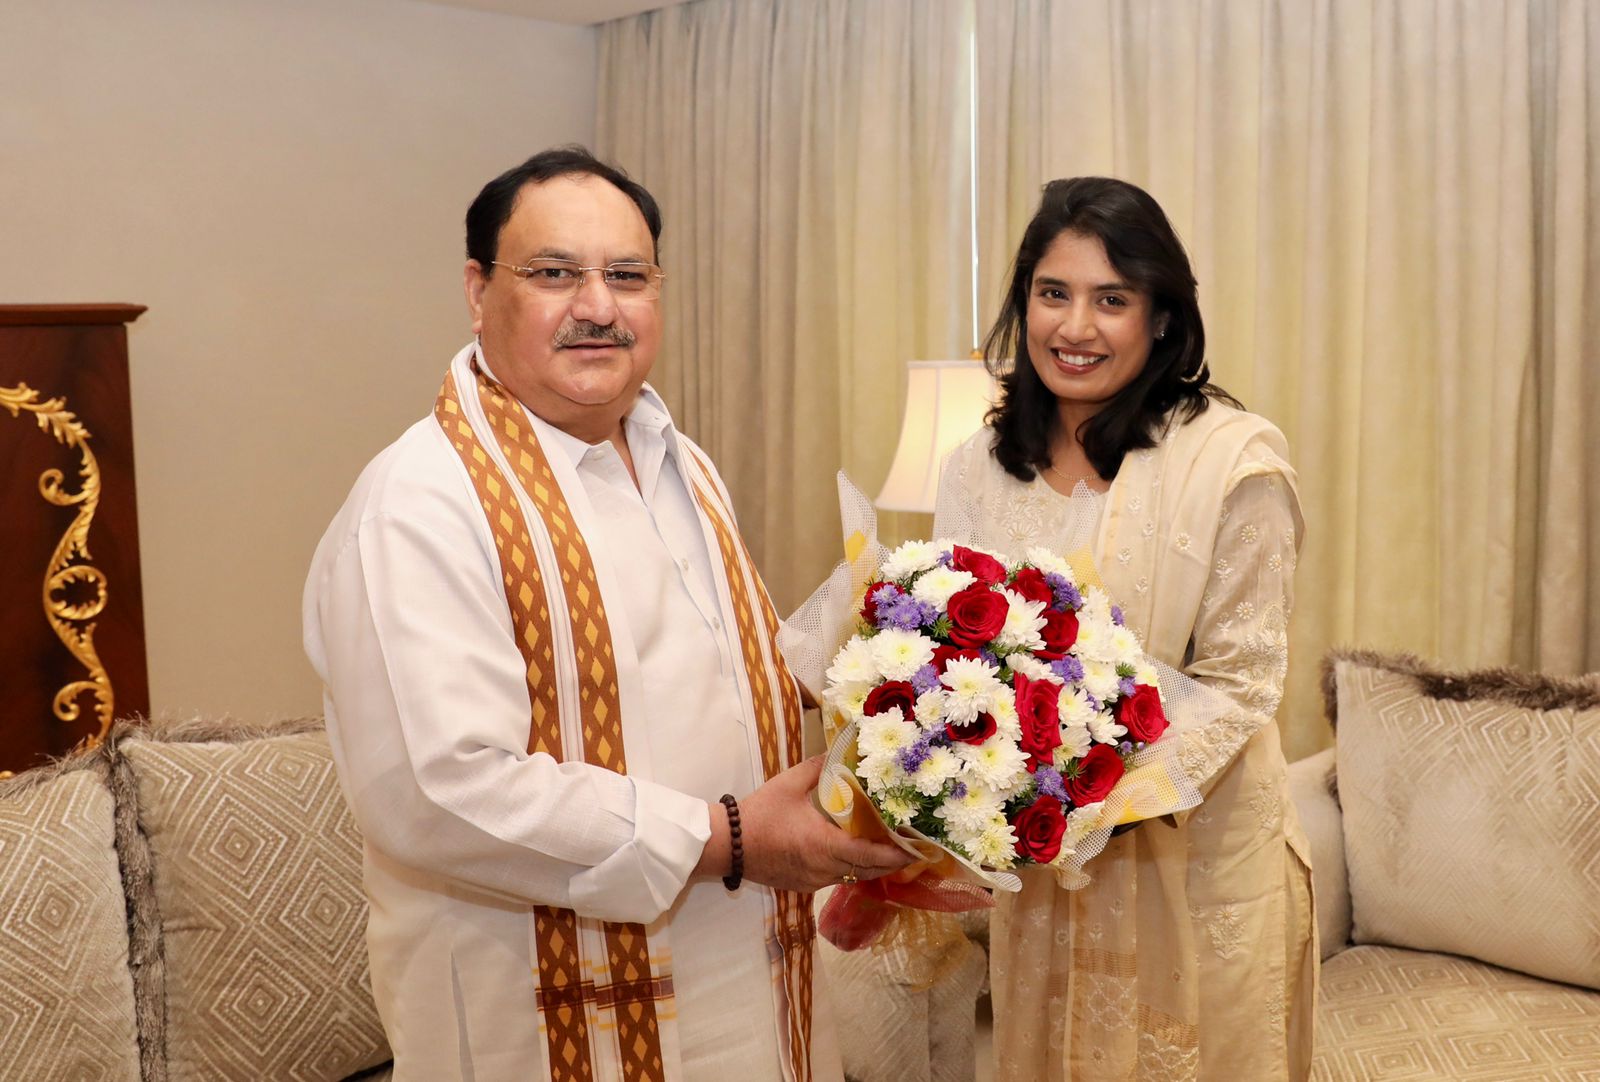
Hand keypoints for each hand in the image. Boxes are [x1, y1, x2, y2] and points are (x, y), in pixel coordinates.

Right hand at [725, 757, 913, 893]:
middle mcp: (823, 868)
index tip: (916, 849)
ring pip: (853, 878)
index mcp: (823, 845)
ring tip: (889, 852)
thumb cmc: (760, 813)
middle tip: (911, 849)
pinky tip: (855, 856)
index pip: (869, 854)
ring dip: (872, 867)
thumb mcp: (790, 783)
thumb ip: (818, 767)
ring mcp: (813, 881)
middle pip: (867, 871)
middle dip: (891, 862)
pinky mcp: (804, 885)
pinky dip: (852, 870)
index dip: (895, 854)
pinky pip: (836, 880)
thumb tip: (839, 751)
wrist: (728, 845)